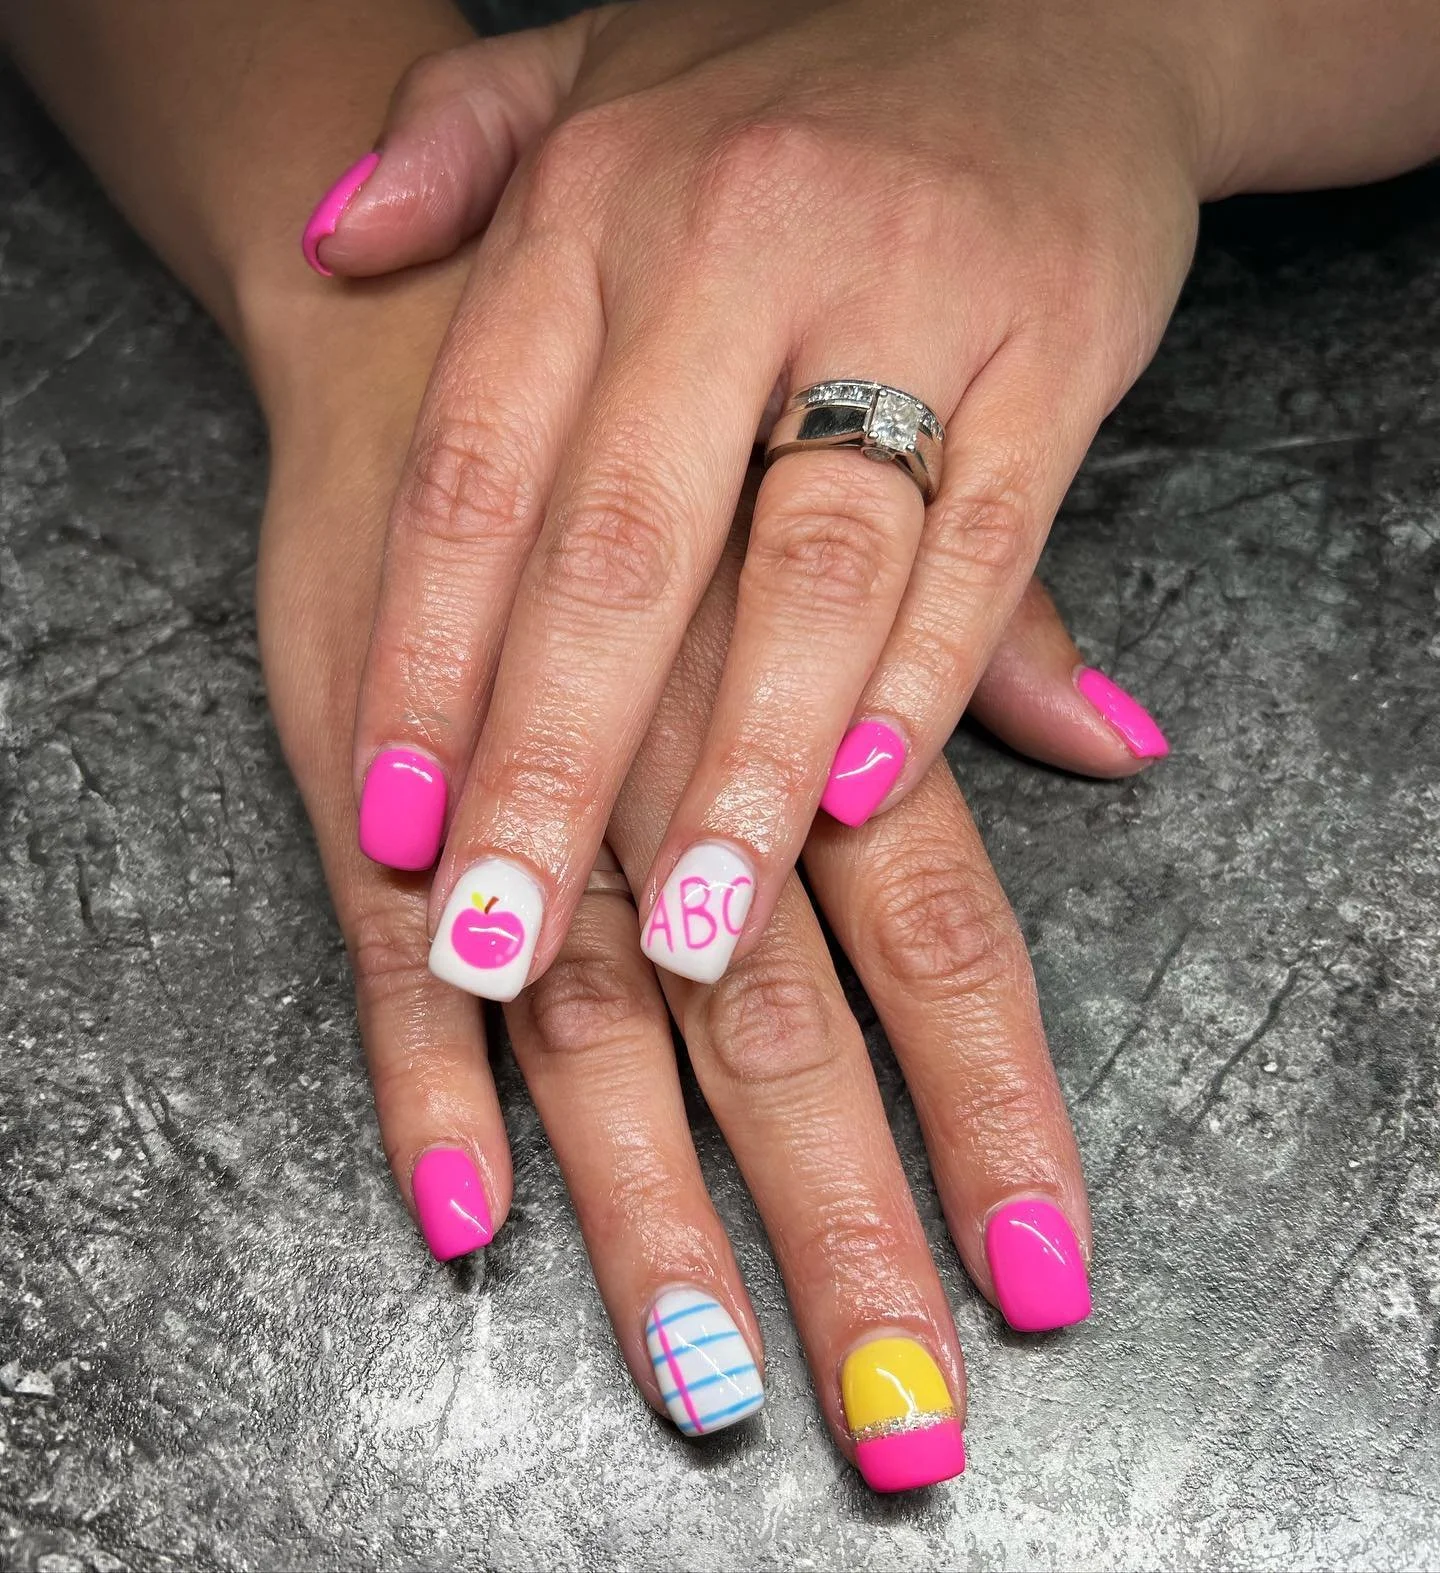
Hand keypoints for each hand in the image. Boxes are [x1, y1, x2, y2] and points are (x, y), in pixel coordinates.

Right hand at [258, 254, 1109, 1492]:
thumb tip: (1129, 743)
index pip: (940, 941)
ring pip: (594, 1026)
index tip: (1040, 1273)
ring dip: (648, 1209)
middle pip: (779, 1028)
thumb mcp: (848, 494)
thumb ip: (986, 639)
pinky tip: (466, 1215)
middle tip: (902, 1409)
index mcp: (812, 705)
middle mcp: (677, 769)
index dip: (993, 1112)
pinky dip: (424, 1089)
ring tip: (704, 1373)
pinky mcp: (368, 791)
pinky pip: (388, 962)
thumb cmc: (675, 424)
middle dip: (844, 1222)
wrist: (437, 316)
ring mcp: (512, 790)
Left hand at [304, 0, 1211, 1002]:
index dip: (427, 661)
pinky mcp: (1056, 347)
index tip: (396, 828)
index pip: (479, 470)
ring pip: (804, 567)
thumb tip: (327, 241)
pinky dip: (922, 681)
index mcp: (600, 202)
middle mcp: (736, 244)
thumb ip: (452, 145)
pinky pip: (982, 542)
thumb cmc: (801, 72)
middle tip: (500, 938)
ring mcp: (908, 294)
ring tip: (691, 937)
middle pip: (620, 552)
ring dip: (740, 769)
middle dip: (552, 768)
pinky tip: (857, 804)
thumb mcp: (600, 68)